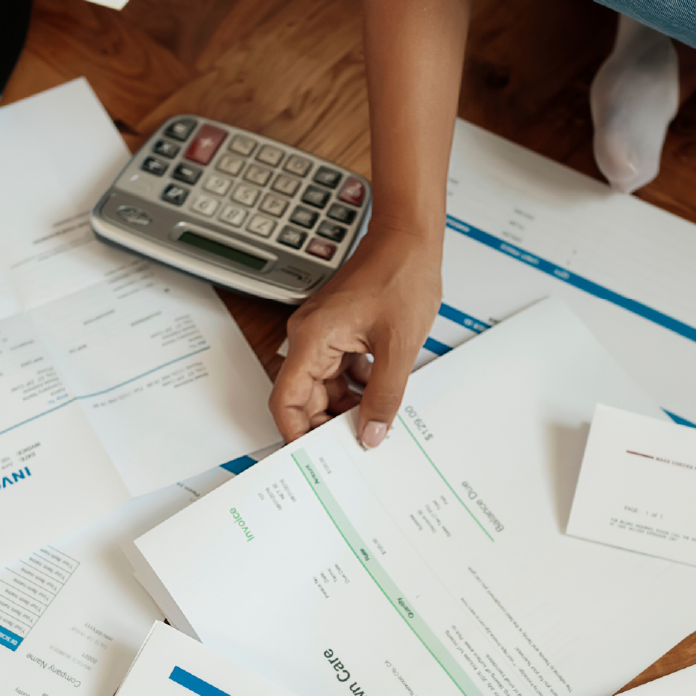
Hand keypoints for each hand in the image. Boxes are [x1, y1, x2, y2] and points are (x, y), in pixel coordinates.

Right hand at [269, 218, 442, 447]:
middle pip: (304, 396)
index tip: (312, 457)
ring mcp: (323, 333)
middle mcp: (309, 336)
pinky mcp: (338, 329)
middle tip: (352, 447)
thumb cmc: (400, 275)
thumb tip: (371, 433)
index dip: (295, 432)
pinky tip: (378, 397)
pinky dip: (356, 386)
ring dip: (345, 406)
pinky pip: (339, 369)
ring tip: (372, 425)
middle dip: (326, 423)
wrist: (408, 238)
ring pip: (324, 385)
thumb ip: (384, 396)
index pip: (287, 399)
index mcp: (313, 339)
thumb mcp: (398, 346)